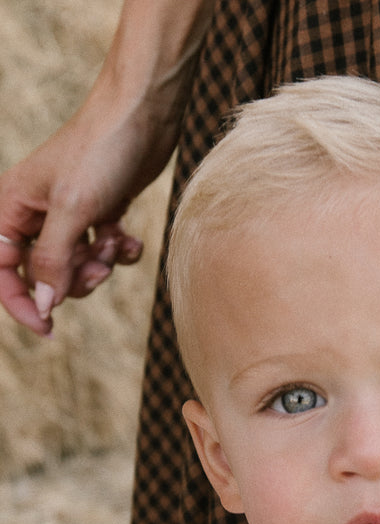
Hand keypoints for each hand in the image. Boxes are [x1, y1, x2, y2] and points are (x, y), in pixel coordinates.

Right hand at [0, 0, 213, 333]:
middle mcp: (36, 213)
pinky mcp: (101, 213)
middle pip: (44, 274)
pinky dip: (120, 252)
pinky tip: (131, 239)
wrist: (143, 115)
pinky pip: (104, 252)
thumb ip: (54, 260)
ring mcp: (69, 214)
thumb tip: (44, 304)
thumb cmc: (101, 151)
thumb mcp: (73, 211)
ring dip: (99, 264)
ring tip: (115, 243)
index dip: (21, 302)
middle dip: (74, 279)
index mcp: (12, 207)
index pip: (3, 270)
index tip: (48, 328)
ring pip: (76, 267)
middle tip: (99, 266)